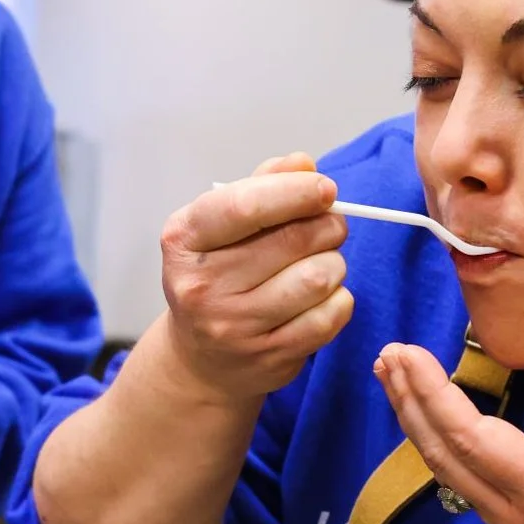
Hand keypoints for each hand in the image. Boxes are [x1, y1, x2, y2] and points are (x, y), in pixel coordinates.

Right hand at [150, 154, 351, 404]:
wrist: (202, 359)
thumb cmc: (217, 276)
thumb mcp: (221, 227)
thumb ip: (261, 187)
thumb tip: (303, 163)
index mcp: (184, 240)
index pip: (244, 207)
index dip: (295, 192)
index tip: (326, 189)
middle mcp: (201, 286)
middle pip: (293, 240)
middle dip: (327, 225)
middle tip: (330, 226)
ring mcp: (234, 327)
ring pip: (319, 278)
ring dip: (335, 263)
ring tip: (321, 264)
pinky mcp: (269, 357)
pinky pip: (331, 316)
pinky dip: (339, 299)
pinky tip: (321, 298)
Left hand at [376, 344, 523, 523]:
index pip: (476, 441)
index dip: (438, 398)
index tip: (410, 357)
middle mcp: (517, 512)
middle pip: (445, 454)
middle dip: (411, 401)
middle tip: (388, 353)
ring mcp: (505, 522)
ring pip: (443, 467)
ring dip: (413, 418)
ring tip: (390, 372)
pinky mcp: (504, 522)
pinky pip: (455, 476)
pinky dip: (431, 438)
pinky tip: (419, 410)